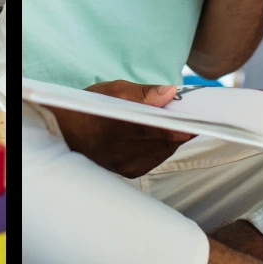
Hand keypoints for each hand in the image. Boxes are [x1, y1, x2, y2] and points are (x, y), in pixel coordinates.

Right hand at [52, 80, 192, 178]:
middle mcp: (120, 151)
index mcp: (114, 127)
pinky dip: (164, 148)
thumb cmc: (88, 108)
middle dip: (181, 129)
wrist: (64, 135)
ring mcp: (125, 164)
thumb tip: (171, 93)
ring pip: (164, 152)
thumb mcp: (111, 91)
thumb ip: (143, 92)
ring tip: (182, 124)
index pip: (156, 129)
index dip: (180, 126)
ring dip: (174, 139)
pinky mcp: (129, 172)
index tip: (199, 119)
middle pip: (164, 142)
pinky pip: (156, 159)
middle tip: (197, 117)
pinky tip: (166, 137)